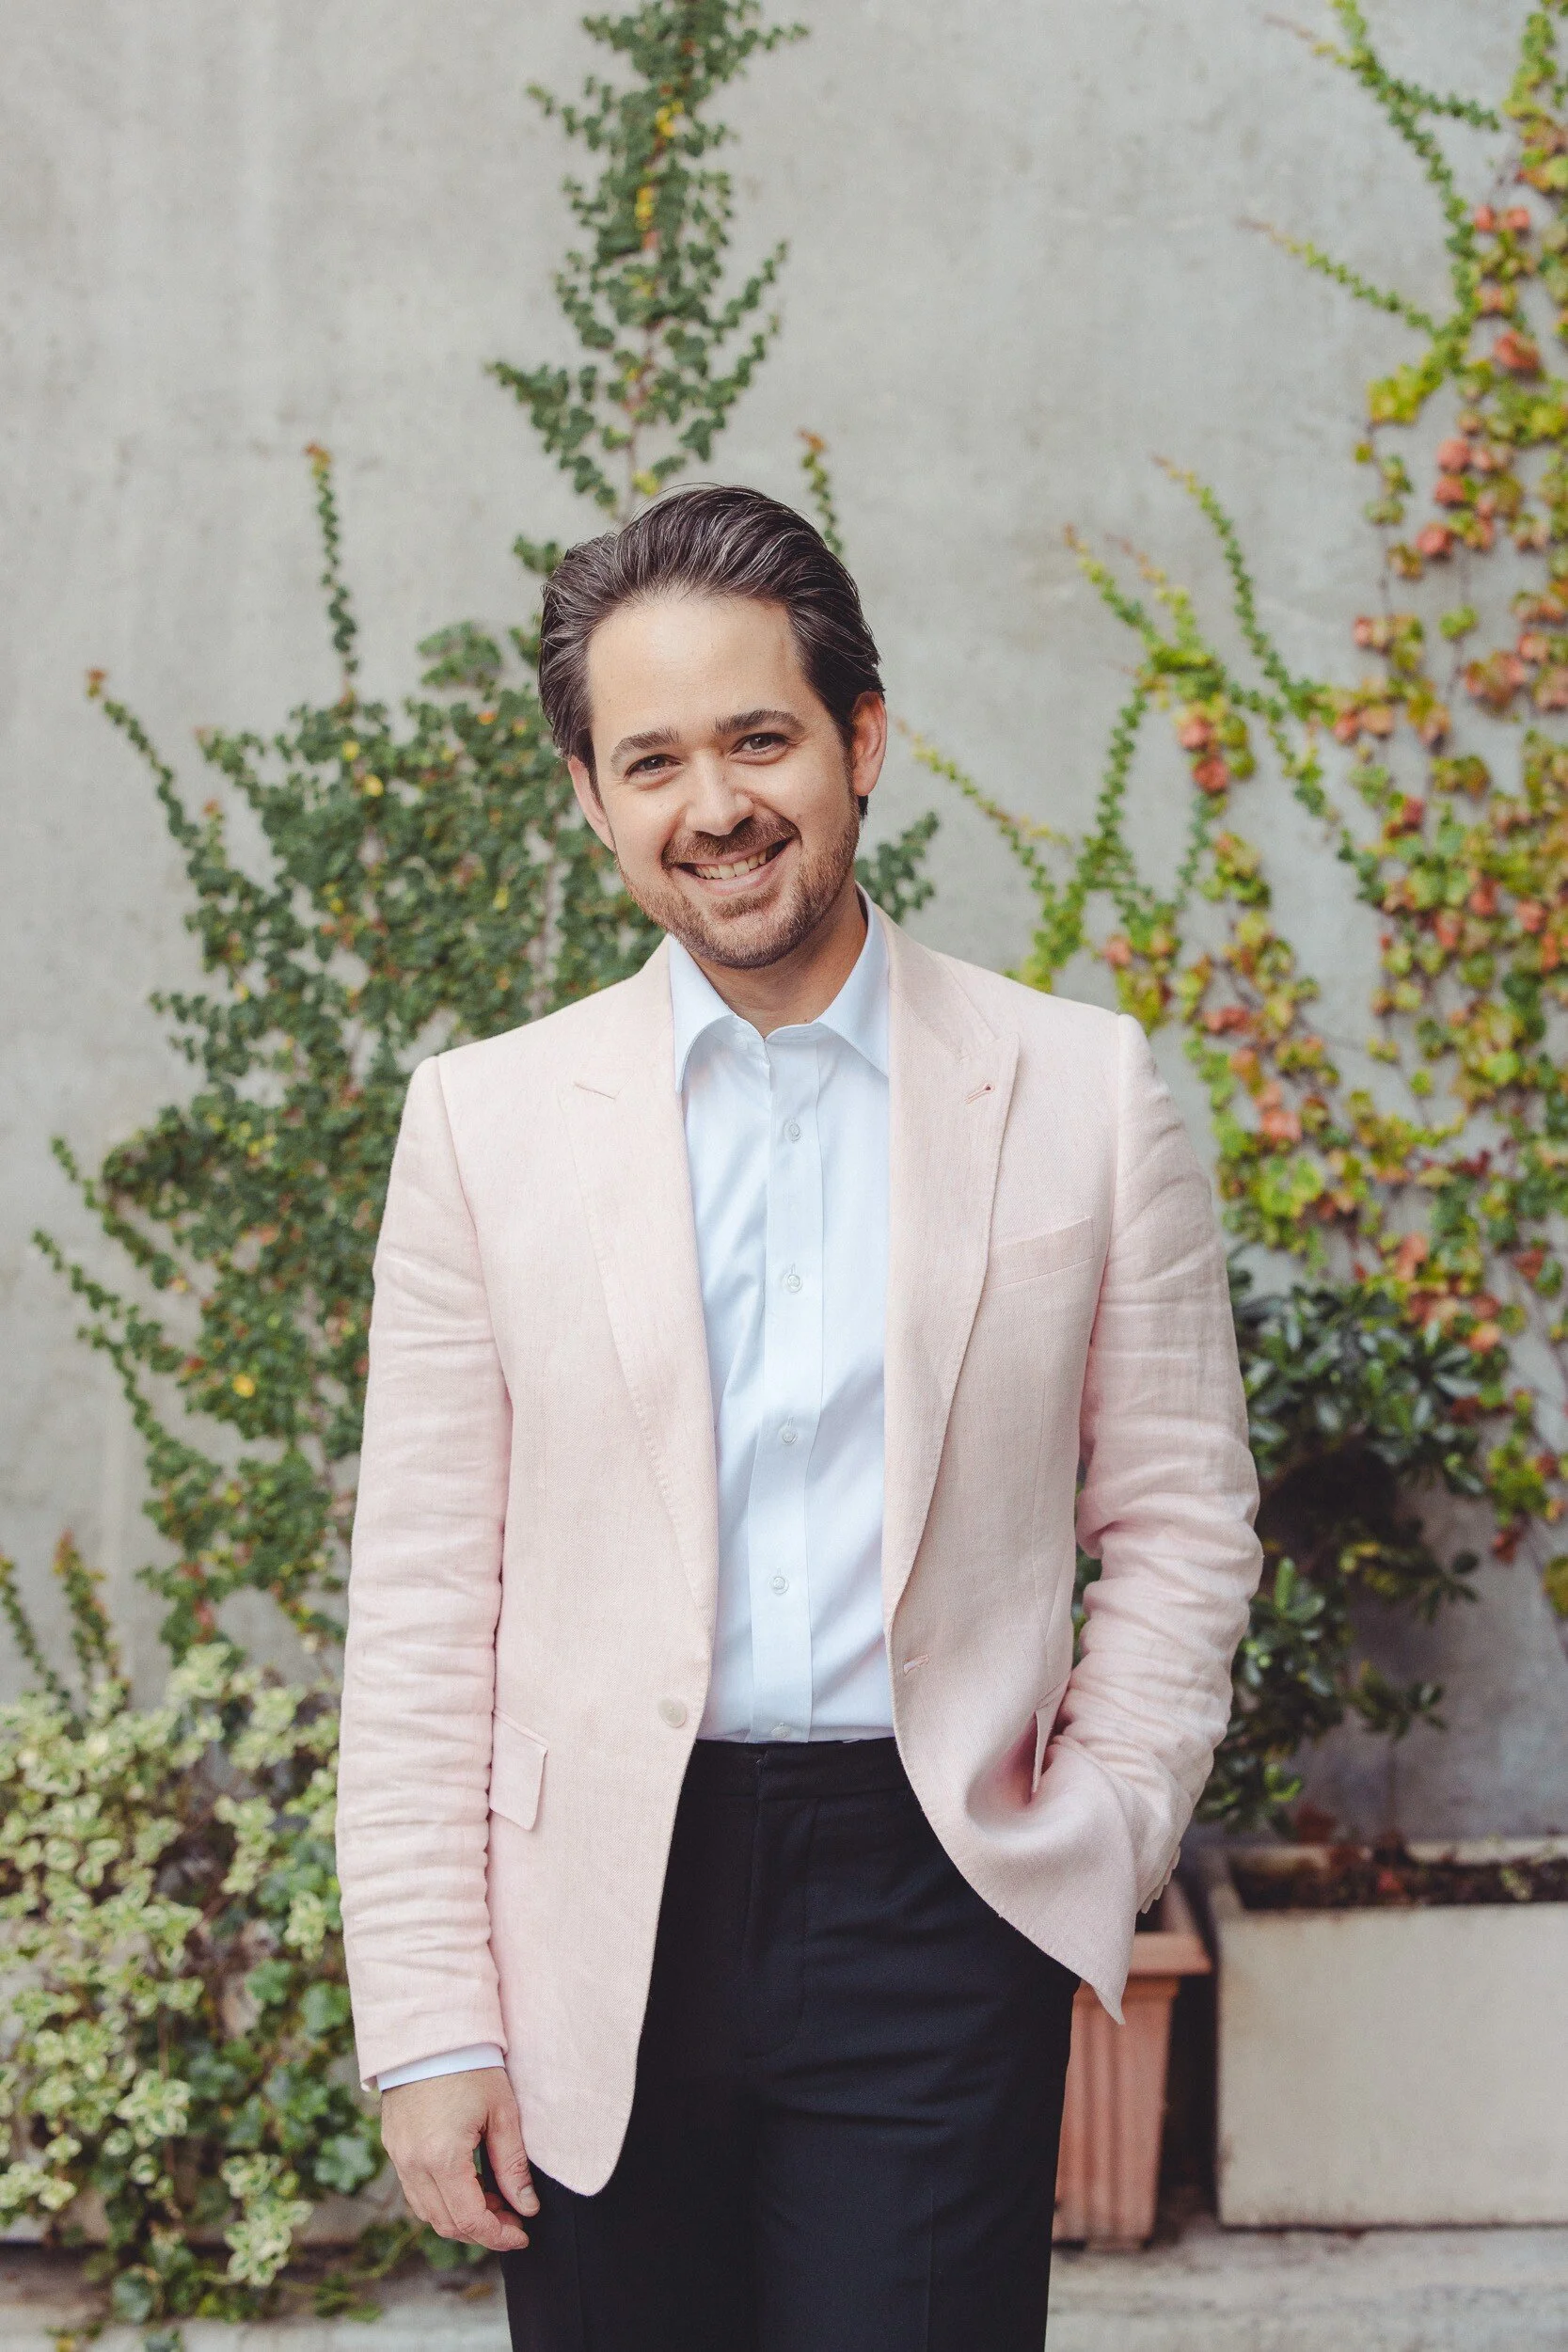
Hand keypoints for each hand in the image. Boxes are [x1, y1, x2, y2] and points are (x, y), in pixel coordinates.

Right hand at [379, 2066, 539, 2252]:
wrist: (430, 2031)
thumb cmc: (472, 2067)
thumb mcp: (503, 2114)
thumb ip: (513, 2166)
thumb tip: (527, 2208)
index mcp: (442, 2157)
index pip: (470, 2220)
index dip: (498, 2235)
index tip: (522, 2234)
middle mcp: (413, 2164)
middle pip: (446, 2223)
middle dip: (482, 2230)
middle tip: (512, 2217)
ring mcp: (398, 2157)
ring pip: (428, 2212)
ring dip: (460, 2217)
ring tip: (493, 2200)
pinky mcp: (393, 2146)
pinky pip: (415, 2191)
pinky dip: (441, 2199)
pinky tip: (466, 2184)